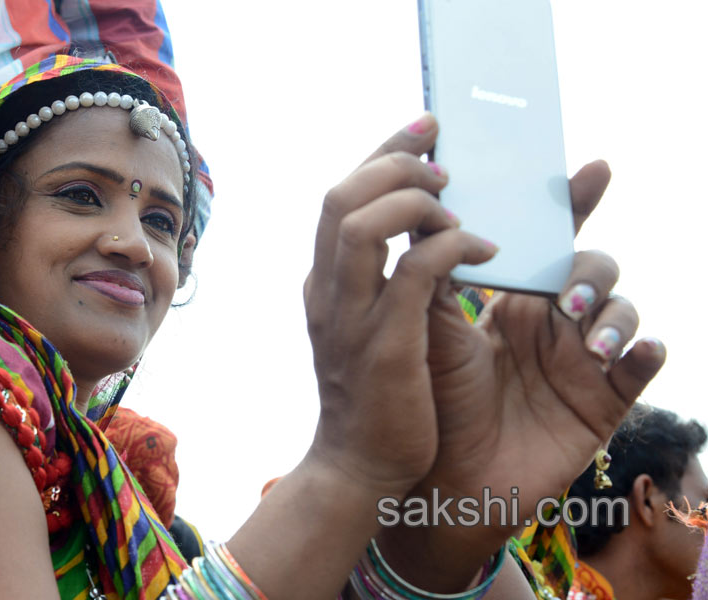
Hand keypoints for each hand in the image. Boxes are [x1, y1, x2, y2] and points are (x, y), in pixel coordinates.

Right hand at [303, 113, 496, 499]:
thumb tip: (422, 229)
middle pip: (341, 195)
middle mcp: (326, 291)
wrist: (358, 467)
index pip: (339, 195)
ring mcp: (350, 318)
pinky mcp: (386, 347)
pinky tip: (485, 252)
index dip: (382, 150)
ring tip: (457, 206)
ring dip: (415, 200)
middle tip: (445, 165)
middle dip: (396, 162)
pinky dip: (452, 247)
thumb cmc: (374, 394)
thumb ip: (380, 277)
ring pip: (363, 223)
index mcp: (322, 281)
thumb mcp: (365, 325)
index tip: (426, 126)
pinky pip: (416, 272)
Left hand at [375, 119, 665, 591]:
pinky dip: (645, 352)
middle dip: (587, 272)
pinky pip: (640, 369)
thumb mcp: (428, 327)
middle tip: (562, 297)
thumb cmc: (432, 399)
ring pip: (620, 311)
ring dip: (612, 314)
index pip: (549, 244)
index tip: (593, 170)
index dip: (574, 206)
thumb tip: (427, 207)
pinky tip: (634, 353)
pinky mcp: (602, 401)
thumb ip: (431, 271)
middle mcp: (552, 324)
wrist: (440, 475)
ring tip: (585, 341)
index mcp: (512, 300)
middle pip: (592, 270)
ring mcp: (580, 361)